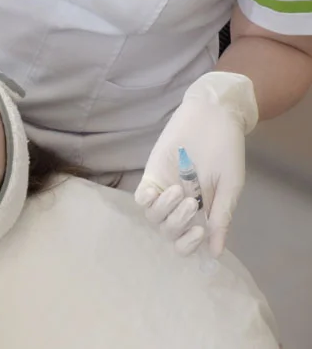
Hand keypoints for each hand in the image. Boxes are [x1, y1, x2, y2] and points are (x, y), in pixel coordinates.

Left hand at [135, 72, 258, 256]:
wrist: (213, 117)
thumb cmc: (225, 150)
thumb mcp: (230, 186)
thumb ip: (221, 217)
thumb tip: (216, 252)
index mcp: (201, 210)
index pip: (185, 240)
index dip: (188, 244)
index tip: (198, 231)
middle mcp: (179, 205)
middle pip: (168, 231)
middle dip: (178, 223)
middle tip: (191, 202)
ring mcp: (163, 190)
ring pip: (153, 217)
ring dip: (165, 210)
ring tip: (180, 190)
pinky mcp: (151, 174)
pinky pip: (141, 197)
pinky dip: (148, 199)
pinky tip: (159, 189)